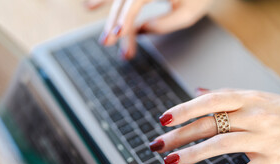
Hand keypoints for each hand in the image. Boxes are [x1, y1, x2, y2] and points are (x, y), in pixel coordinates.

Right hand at [84, 0, 213, 58]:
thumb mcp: (189, 13)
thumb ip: (163, 24)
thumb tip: (139, 31)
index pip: (134, 3)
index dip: (123, 20)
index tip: (117, 36)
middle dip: (114, 20)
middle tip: (106, 42)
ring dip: (106, 1)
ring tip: (89, 7)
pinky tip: (96, 2)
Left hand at [149, 89, 279, 163]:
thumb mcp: (258, 97)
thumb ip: (226, 95)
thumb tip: (197, 90)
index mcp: (247, 99)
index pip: (209, 101)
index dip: (185, 109)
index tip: (164, 119)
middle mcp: (253, 116)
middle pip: (209, 124)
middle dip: (179, 135)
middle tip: (157, 145)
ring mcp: (263, 138)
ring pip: (222, 144)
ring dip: (193, 154)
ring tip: (171, 162)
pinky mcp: (273, 160)